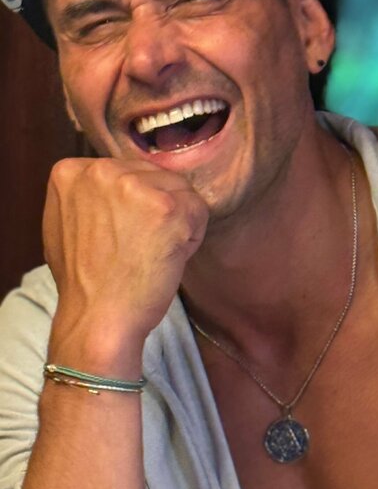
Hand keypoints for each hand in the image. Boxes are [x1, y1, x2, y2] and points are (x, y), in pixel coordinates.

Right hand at [44, 156, 208, 356]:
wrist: (98, 317)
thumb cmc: (87, 281)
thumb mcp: (67, 223)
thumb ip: (88, 196)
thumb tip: (115, 182)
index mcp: (72, 172)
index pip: (128, 172)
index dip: (136, 206)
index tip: (122, 235)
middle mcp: (100, 171)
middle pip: (156, 176)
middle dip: (158, 211)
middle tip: (140, 248)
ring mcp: (133, 187)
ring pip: (181, 192)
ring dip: (177, 224)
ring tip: (153, 253)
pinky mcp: (166, 207)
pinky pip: (199, 210)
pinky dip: (192, 237)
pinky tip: (167, 257)